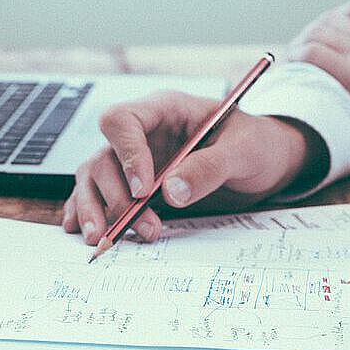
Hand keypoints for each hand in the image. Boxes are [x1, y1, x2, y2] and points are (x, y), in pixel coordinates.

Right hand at [63, 91, 322, 243]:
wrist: (266, 162)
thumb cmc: (257, 145)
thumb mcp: (244, 151)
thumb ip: (209, 168)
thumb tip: (171, 192)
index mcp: (165, 110)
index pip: (122, 121)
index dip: (127, 155)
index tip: (144, 190)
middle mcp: (143, 133)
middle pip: (104, 156)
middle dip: (117, 196)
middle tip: (144, 227)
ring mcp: (135, 159)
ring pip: (94, 177)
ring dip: (96, 209)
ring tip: (103, 239)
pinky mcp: (135, 184)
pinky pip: (100, 194)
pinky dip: (88, 212)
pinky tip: (83, 230)